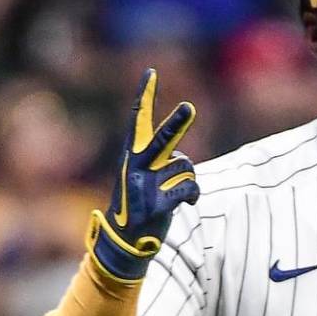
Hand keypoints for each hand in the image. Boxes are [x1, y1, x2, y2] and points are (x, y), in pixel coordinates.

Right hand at [86, 69, 198, 282]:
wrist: (124, 242)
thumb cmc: (139, 204)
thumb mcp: (142, 177)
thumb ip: (160, 161)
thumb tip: (183, 161)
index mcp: (131, 156)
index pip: (138, 120)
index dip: (145, 96)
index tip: (151, 73)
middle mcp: (135, 167)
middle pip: (162, 140)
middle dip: (176, 124)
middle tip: (189, 107)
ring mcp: (144, 186)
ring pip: (185, 168)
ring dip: (188, 179)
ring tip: (176, 193)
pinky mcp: (156, 205)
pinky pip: (189, 189)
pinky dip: (192, 195)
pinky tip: (186, 203)